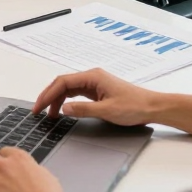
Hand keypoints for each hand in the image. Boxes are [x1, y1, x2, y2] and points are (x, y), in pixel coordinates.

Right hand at [33, 68, 158, 126]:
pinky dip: (67, 101)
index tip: (39, 107)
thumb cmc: (134, 107)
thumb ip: (83, 109)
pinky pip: (76, 94)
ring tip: (49, 114)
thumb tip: (63, 109)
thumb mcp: (107, 111)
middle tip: (38, 110)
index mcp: (92, 77)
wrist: (154, 108)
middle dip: (48, 96)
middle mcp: (91, 77)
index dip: (48, 95)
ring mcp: (95, 84)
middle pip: (63, 84)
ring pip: (68, 89)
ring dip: (57, 100)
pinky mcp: (98, 91)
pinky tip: (63, 110)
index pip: (62, 82)